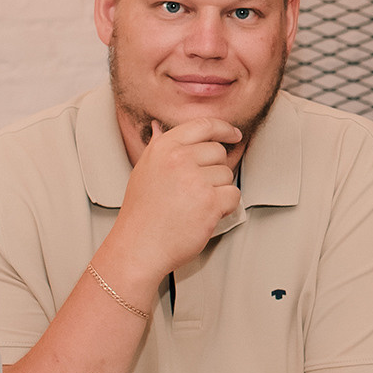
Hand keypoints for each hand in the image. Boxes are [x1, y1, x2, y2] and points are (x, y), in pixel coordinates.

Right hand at [102, 118, 242, 282]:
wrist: (138, 247)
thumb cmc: (141, 213)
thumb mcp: (143, 170)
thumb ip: (158, 147)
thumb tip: (159, 126)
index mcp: (164, 148)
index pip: (203, 125)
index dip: (223, 128)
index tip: (233, 134)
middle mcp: (179, 159)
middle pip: (219, 152)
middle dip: (215, 171)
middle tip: (196, 190)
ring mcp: (195, 180)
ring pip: (227, 175)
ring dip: (218, 191)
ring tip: (194, 205)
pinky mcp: (210, 201)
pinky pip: (233, 195)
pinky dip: (225, 207)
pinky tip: (204, 214)